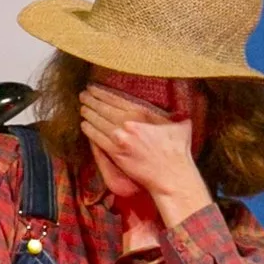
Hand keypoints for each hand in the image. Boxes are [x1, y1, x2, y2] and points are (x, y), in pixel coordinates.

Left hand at [80, 85, 212, 225]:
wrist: (172, 175)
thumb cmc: (178, 150)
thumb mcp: (180, 124)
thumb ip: (175, 112)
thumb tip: (179, 103)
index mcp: (142, 113)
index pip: (115, 98)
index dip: (101, 92)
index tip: (93, 87)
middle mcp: (128, 123)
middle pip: (103, 108)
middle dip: (91, 100)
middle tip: (83, 95)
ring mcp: (120, 138)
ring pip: (98, 122)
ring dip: (88, 114)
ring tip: (82, 108)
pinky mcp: (115, 152)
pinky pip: (97, 138)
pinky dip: (89, 130)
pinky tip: (84, 125)